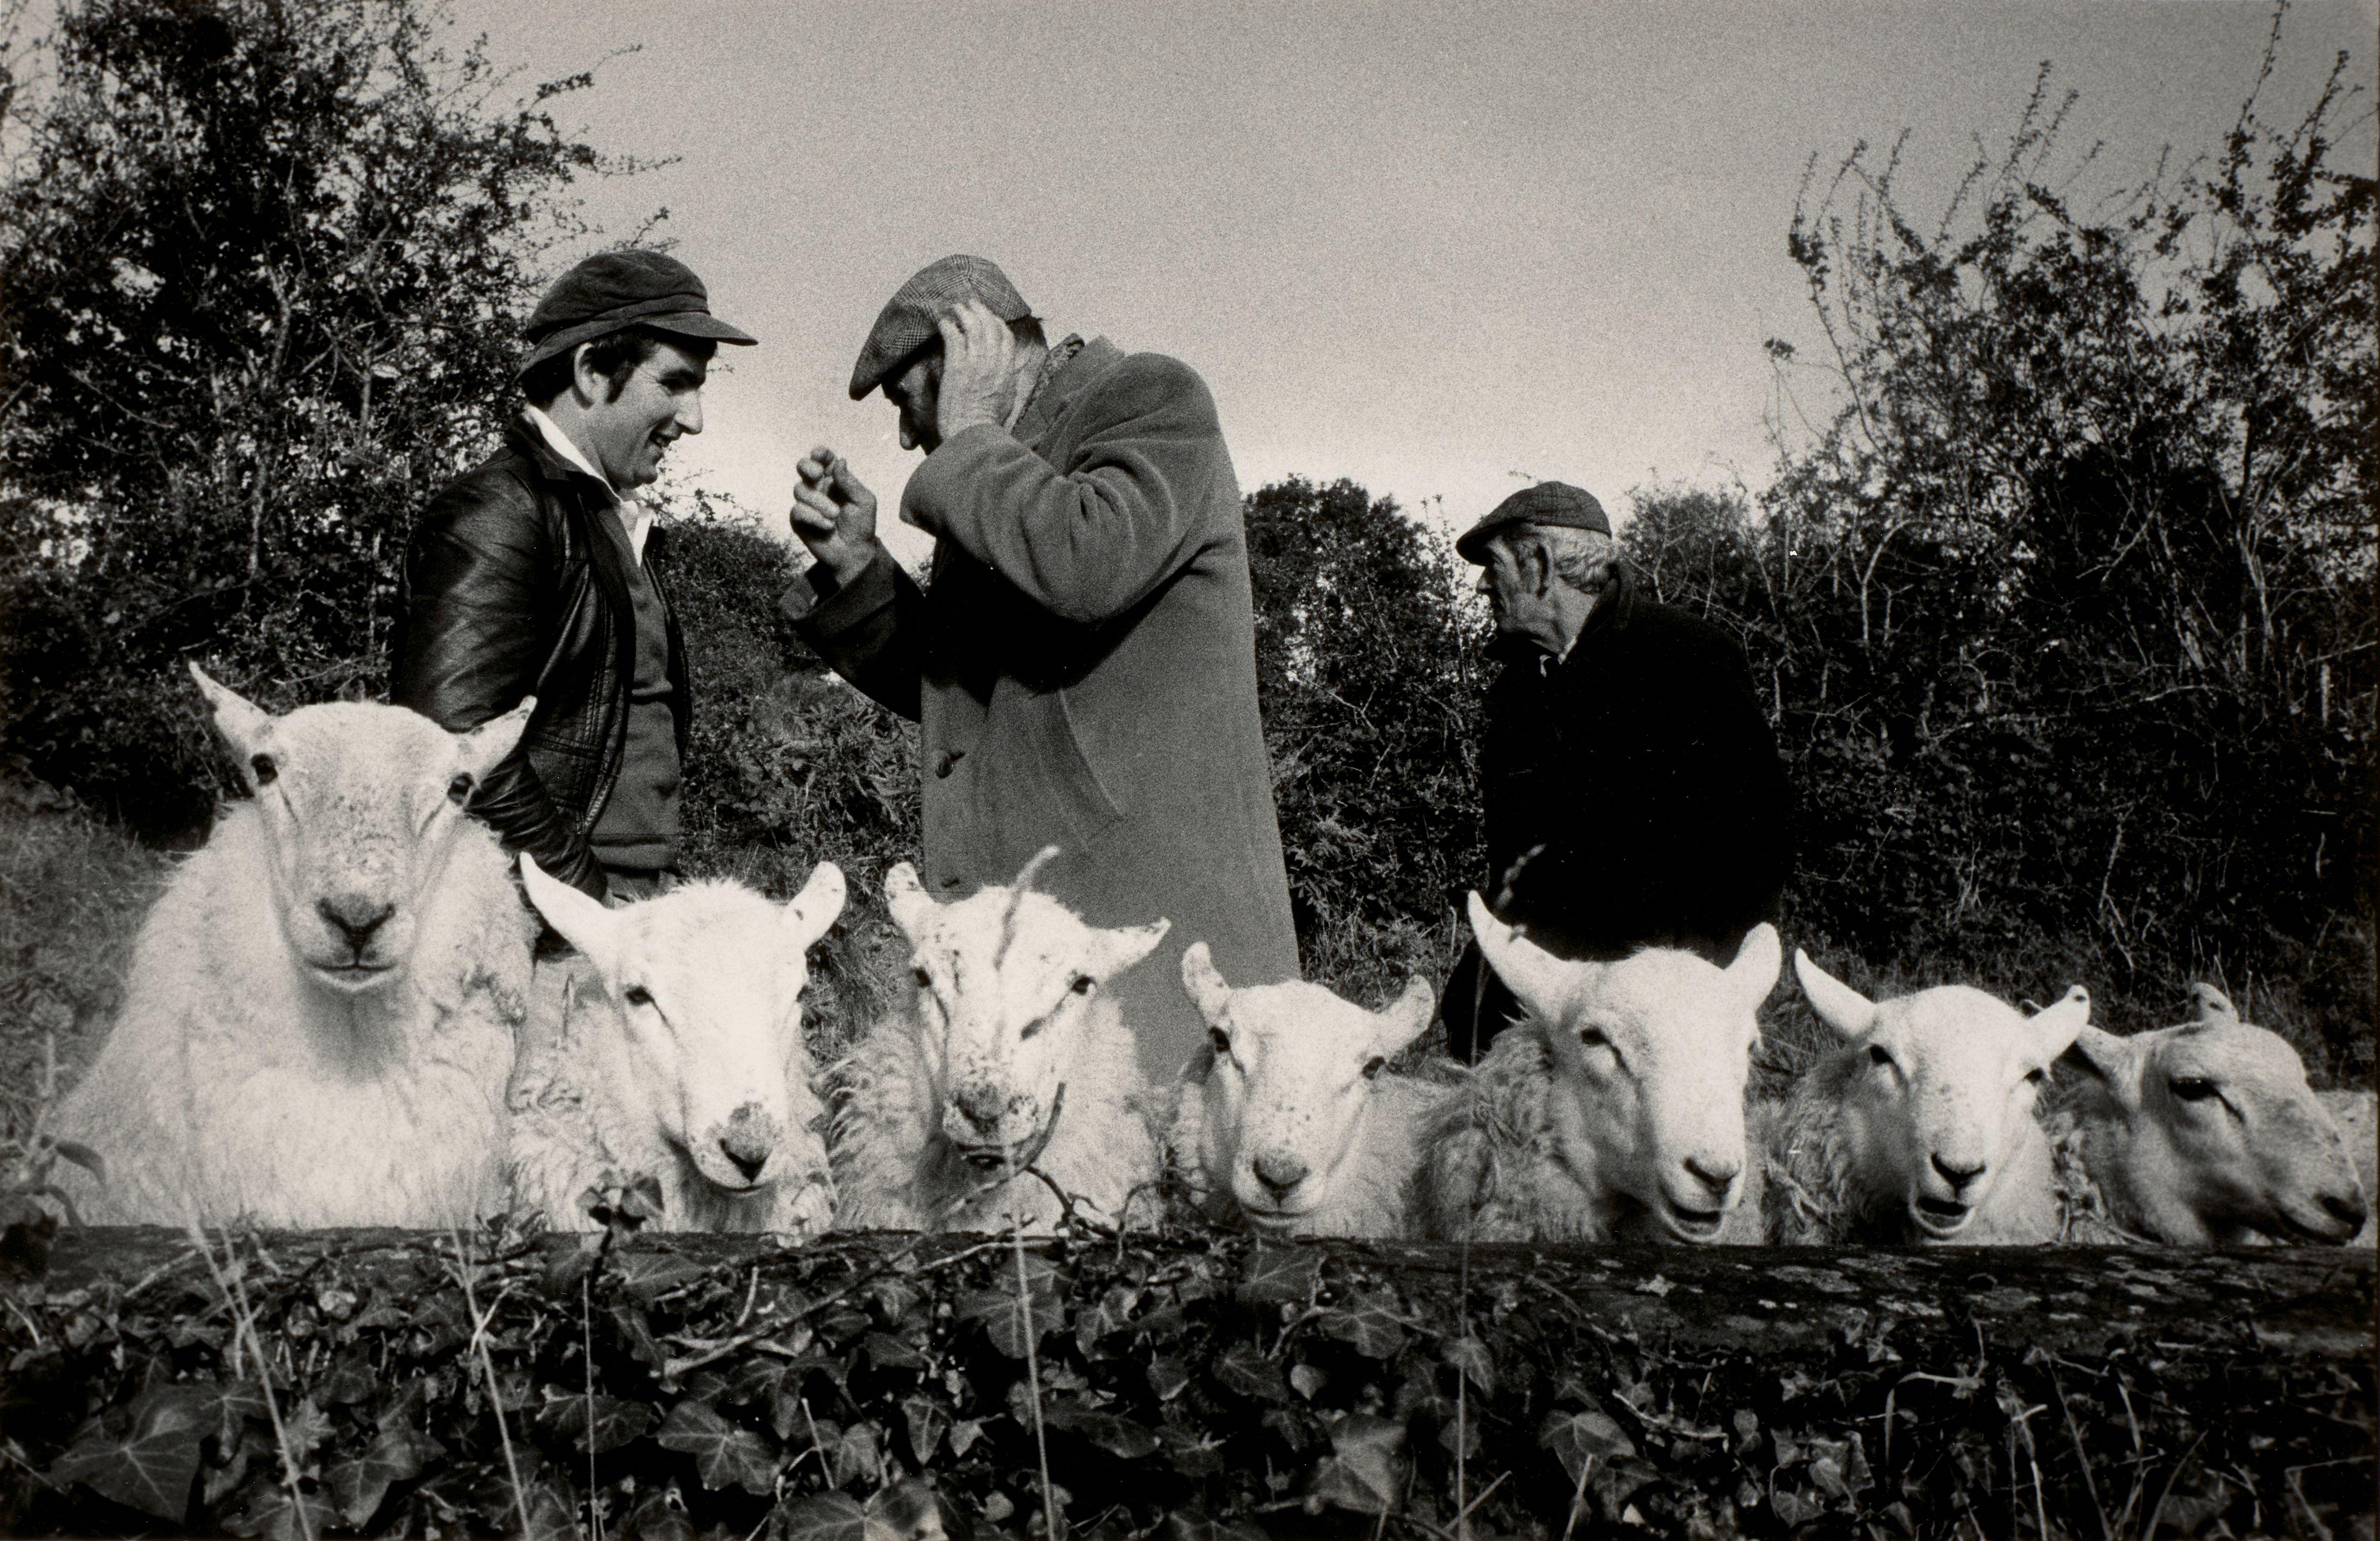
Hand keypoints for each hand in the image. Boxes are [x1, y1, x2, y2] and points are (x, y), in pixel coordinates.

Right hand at [789, 446, 878, 585]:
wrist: (854, 552)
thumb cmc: (861, 525)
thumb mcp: (864, 501)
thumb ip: (850, 482)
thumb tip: (840, 461)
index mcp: (834, 480)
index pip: (823, 460)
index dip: (820, 454)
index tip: (820, 455)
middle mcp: (818, 488)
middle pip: (802, 467)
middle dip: (807, 467)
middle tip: (819, 476)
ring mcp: (807, 503)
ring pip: (800, 490)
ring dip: (819, 501)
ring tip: (834, 515)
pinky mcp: (798, 520)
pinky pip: (797, 510)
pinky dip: (813, 517)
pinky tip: (827, 526)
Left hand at [933, 297, 1018, 443]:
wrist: (973, 436)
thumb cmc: (987, 426)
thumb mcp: (1006, 404)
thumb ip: (1006, 386)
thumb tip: (1004, 380)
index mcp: (1006, 372)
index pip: (1006, 338)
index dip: (998, 323)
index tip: (990, 317)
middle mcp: (993, 364)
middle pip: (990, 327)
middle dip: (981, 311)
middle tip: (970, 303)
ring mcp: (975, 364)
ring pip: (973, 328)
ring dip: (964, 314)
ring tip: (955, 307)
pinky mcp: (957, 368)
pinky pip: (954, 338)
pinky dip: (948, 326)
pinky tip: (942, 322)